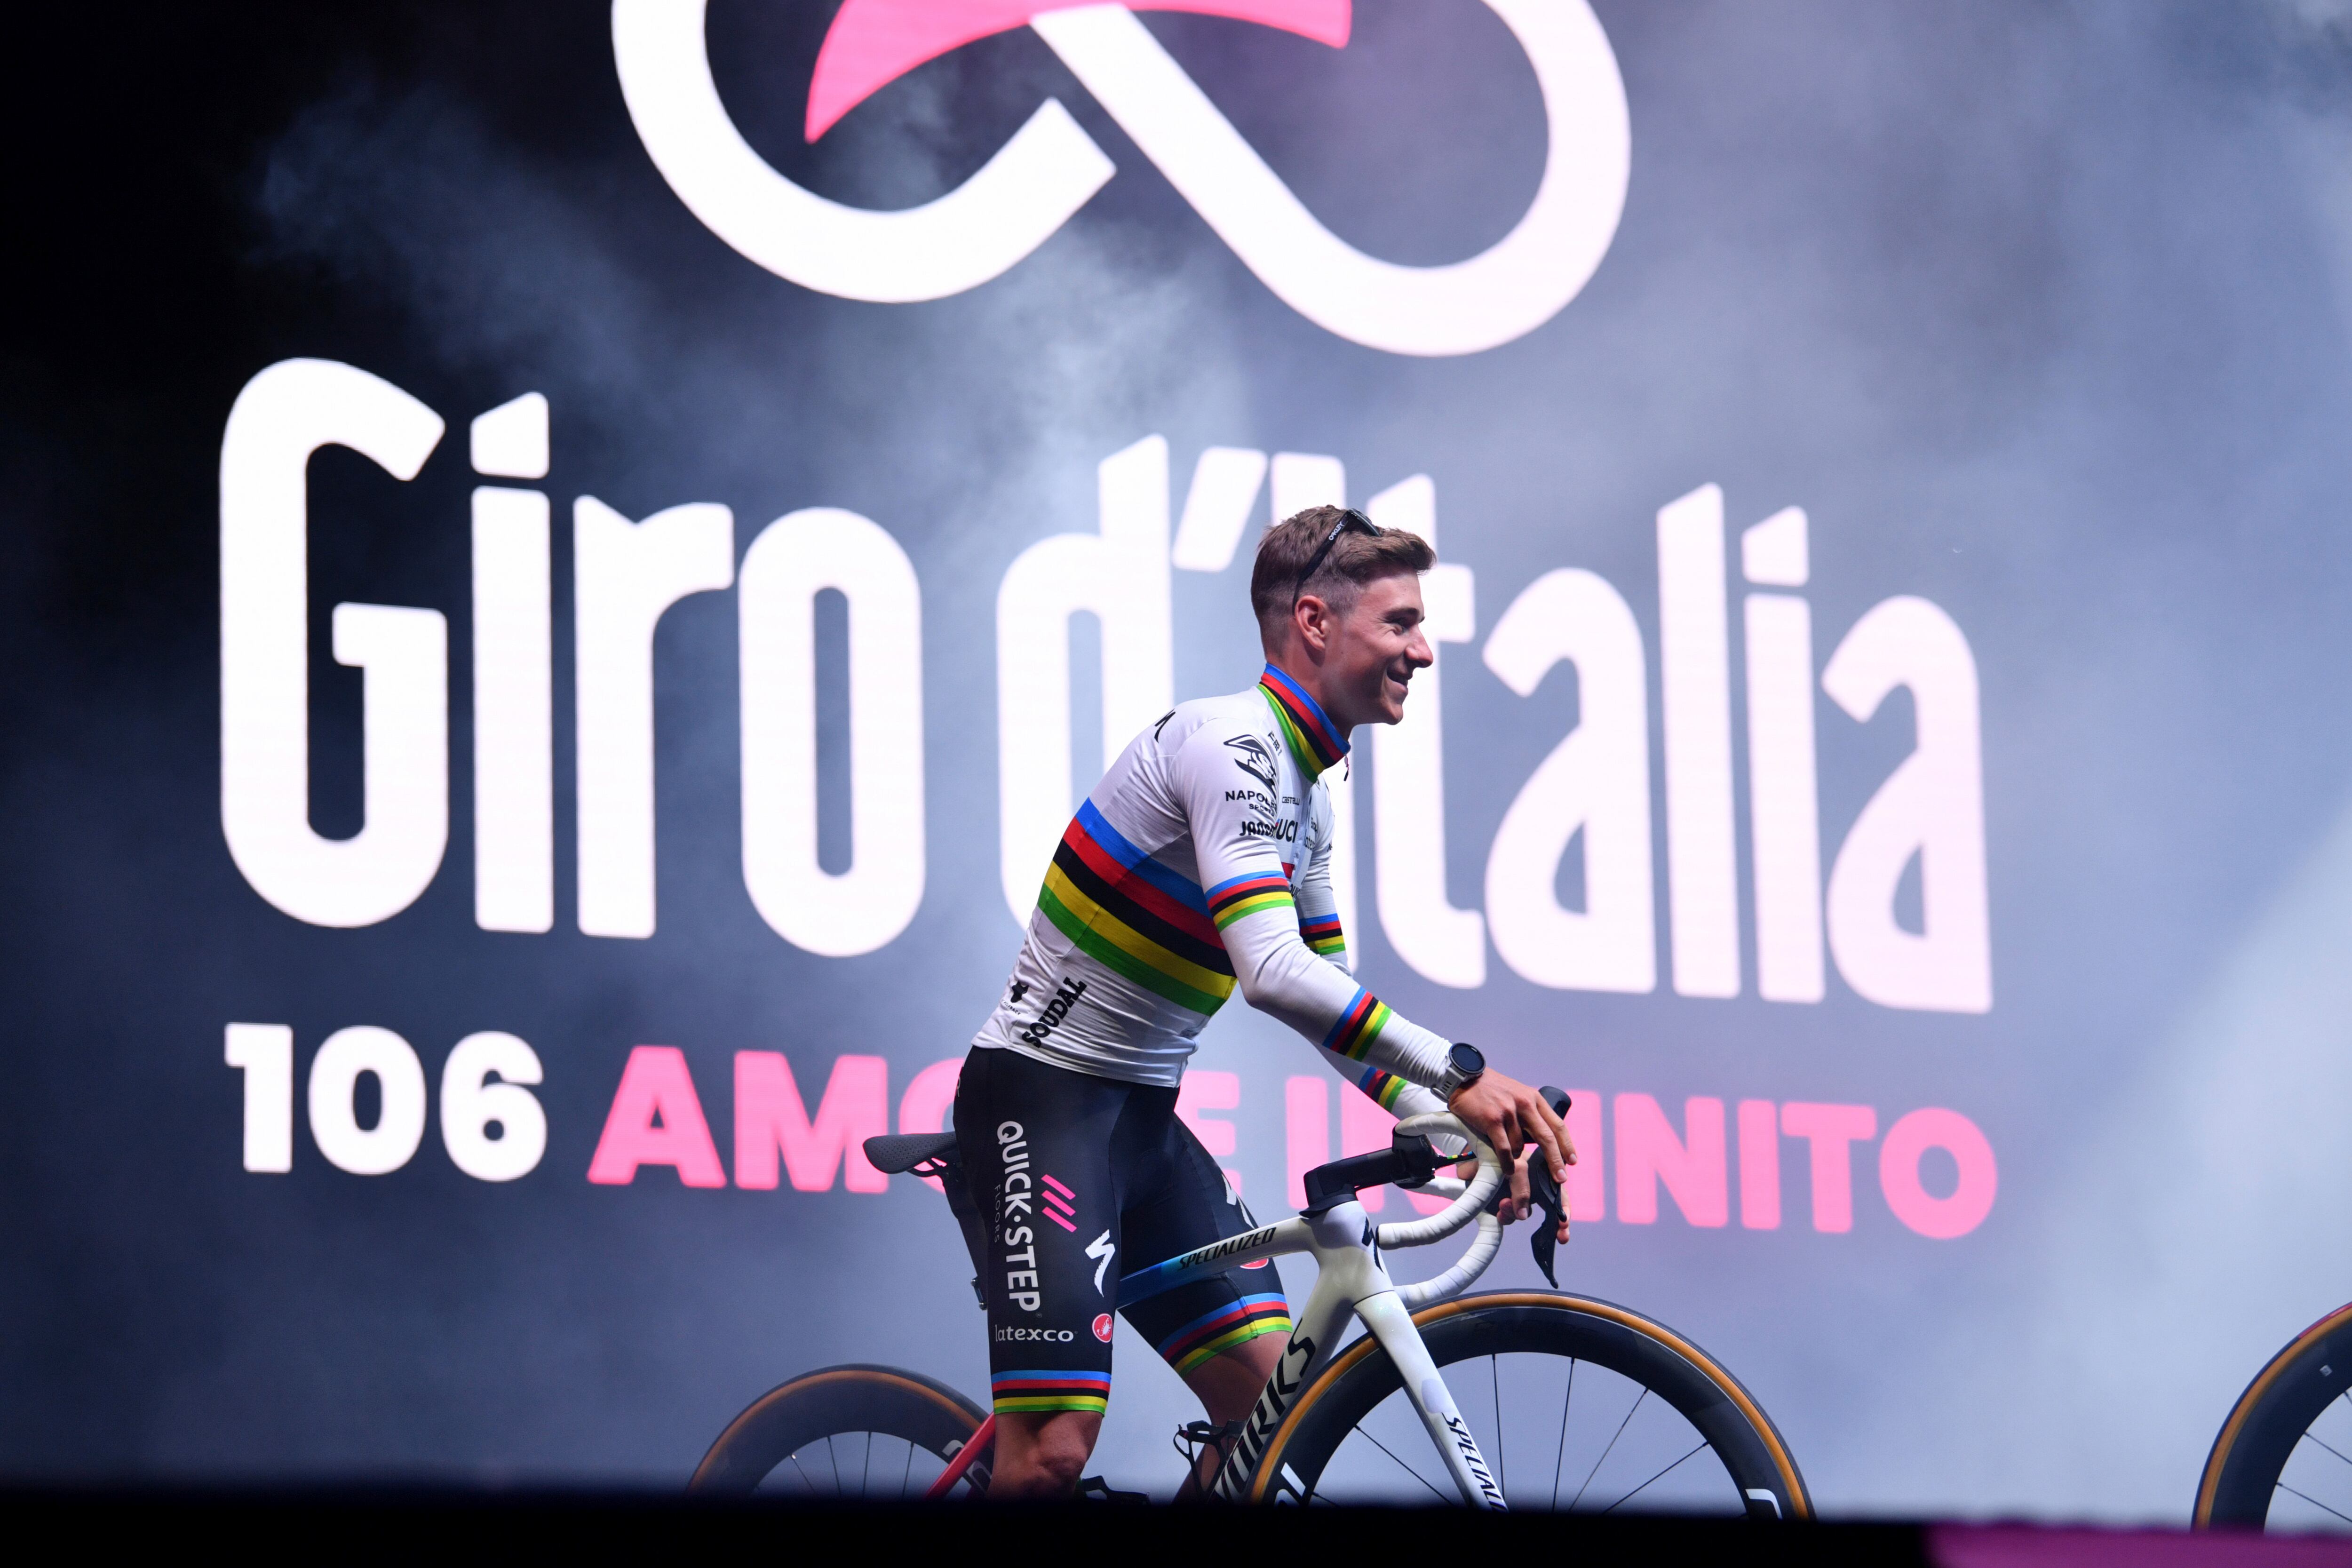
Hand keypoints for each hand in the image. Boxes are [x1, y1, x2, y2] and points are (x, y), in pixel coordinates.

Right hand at [1447, 1069, 1573, 1243]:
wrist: (1464, 1077)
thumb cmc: (1490, 1088)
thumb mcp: (1517, 1093)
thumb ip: (1529, 1112)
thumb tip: (1541, 1137)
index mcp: (1533, 1098)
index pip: (1557, 1124)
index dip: (1566, 1145)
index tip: (1572, 1161)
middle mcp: (1524, 1104)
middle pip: (1546, 1138)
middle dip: (1556, 1160)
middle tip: (1561, 1178)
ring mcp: (1508, 1112)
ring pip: (1520, 1145)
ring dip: (1518, 1158)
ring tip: (1511, 1162)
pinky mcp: (1492, 1120)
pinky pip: (1504, 1149)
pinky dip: (1507, 1163)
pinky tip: (1508, 1170)